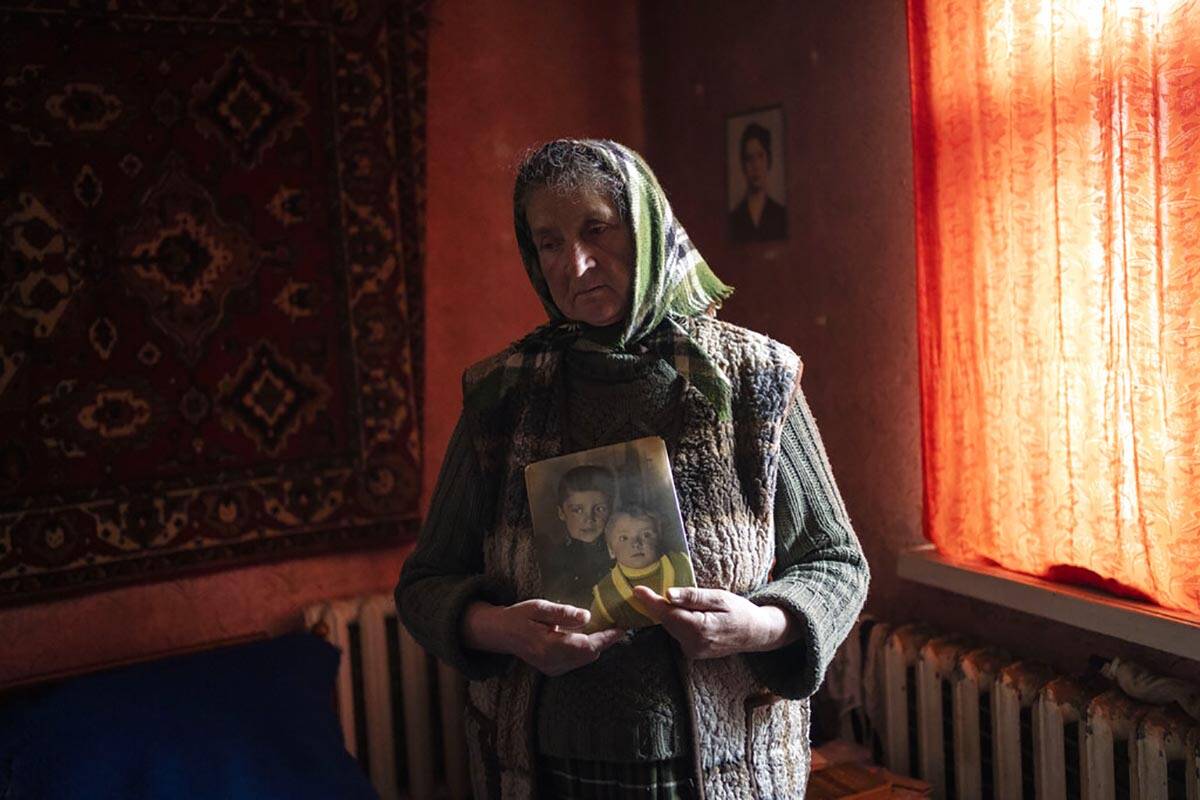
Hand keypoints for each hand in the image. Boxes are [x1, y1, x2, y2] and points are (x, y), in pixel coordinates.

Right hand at [462, 599, 624, 675]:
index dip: (607, 638)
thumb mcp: (538, 608)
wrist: (501, 633)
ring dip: (597, 645)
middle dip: (605, 641)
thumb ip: (562, 613)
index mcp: (549, 646)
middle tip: (618, 624)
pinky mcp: (554, 669)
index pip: (587, 646)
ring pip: (585, 659)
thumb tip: (587, 616)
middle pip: (590, 655)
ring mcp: (553, 668)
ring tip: (607, 628)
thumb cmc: (519, 616)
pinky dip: (586, 649)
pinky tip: (588, 635)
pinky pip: (577, 661)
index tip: (622, 627)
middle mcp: (553, 662)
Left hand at [632, 585, 797, 659]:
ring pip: (671, 627)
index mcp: (701, 629)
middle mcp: (694, 644)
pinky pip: (677, 632)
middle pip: (667, 621)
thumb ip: (694, 597)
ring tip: (666, 597)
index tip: (636, 589)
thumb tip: (669, 594)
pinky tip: (680, 611)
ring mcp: (693, 651)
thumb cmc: (740, 611)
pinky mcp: (692, 652)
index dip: (651, 601)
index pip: (668, 614)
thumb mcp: (720, 597)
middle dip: (656, 605)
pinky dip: (675, 621)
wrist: (755, 633)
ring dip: (667, 612)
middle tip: (645, 588)